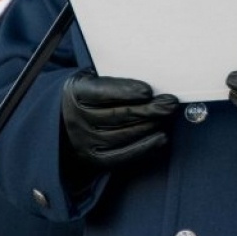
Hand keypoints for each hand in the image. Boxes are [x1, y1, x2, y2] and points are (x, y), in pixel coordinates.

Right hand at [60, 70, 178, 172]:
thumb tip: (149, 86)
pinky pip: (122, 155)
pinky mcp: (94, 157)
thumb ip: (114, 80)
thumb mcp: (93, 78)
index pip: (101, 92)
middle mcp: (76, 118)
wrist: (67, 118)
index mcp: (75, 92)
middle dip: (147, 109)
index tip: (148, 91)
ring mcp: (84, 140)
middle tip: (169, 103)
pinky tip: (161, 138)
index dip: (126, 91)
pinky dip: (144, 147)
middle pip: (117, 115)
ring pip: (122, 135)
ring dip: (149, 126)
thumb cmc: (91, 94)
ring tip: (166, 116)